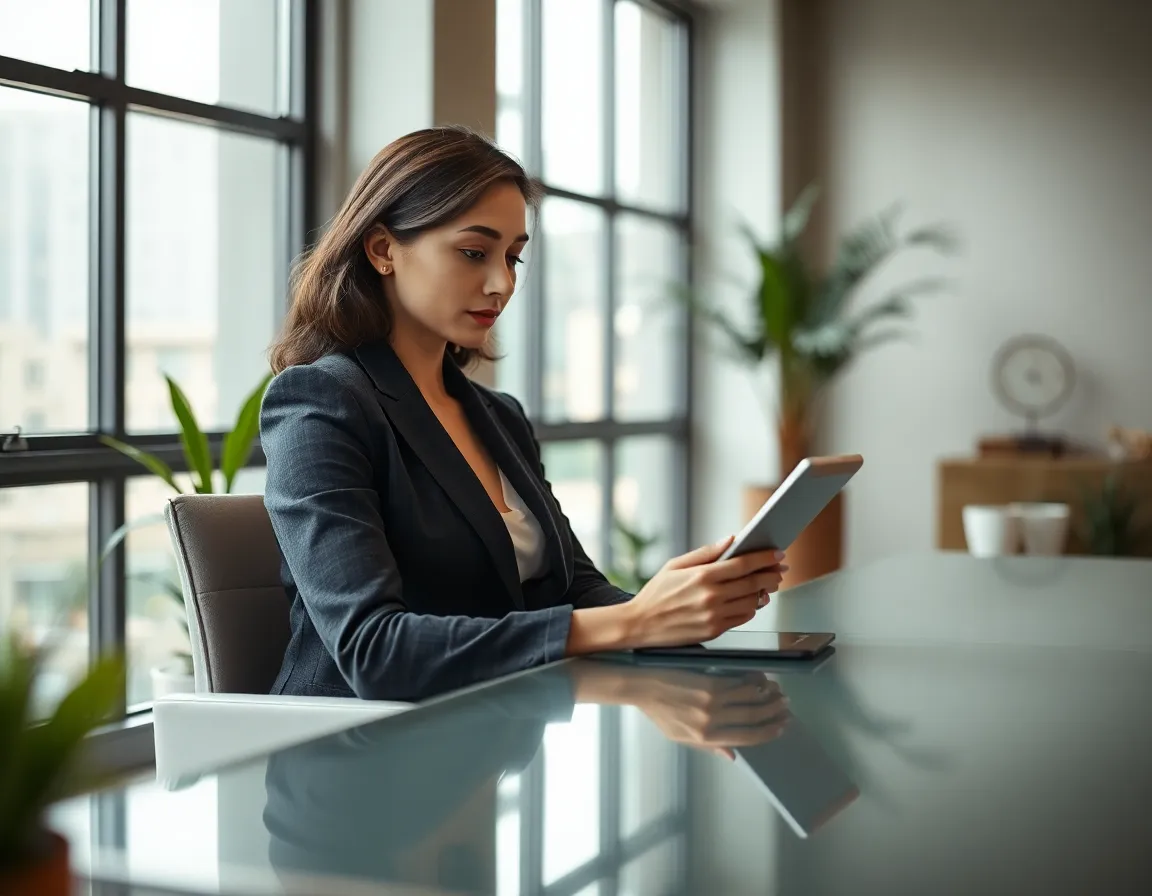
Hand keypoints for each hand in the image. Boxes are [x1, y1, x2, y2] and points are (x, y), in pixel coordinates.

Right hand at [621, 537, 787, 649]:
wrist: (640, 624)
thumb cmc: (656, 593)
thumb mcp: (675, 565)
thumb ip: (706, 553)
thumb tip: (730, 540)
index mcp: (702, 576)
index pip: (743, 564)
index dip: (764, 558)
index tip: (777, 553)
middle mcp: (711, 596)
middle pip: (753, 583)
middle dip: (771, 574)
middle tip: (780, 570)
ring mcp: (714, 616)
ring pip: (752, 602)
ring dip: (763, 592)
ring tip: (767, 585)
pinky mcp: (714, 631)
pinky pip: (743, 618)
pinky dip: (751, 608)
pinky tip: (751, 601)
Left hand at [628, 669, 790, 759]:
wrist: (644, 687)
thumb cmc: (660, 713)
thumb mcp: (681, 738)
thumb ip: (709, 747)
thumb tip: (733, 756)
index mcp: (706, 738)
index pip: (746, 738)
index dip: (766, 733)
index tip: (780, 729)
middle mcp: (712, 721)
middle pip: (753, 718)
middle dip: (773, 714)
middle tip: (786, 709)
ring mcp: (712, 700)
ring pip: (750, 699)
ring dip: (769, 696)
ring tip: (779, 693)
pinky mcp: (709, 681)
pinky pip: (739, 682)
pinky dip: (754, 681)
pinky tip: (761, 679)